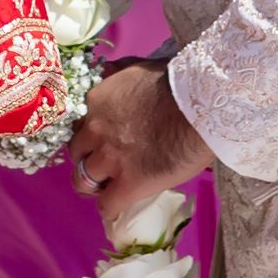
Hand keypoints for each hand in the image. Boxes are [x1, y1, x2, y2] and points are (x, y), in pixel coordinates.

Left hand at [68, 56, 209, 222]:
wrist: (201, 107)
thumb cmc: (178, 83)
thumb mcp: (139, 68)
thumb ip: (118, 73)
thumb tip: (108, 70)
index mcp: (97, 101)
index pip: (80, 125)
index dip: (92, 136)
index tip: (104, 141)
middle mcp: (95, 130)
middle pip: (76, 154)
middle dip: (88, 159)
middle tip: (105, 166)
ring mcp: (109, 159)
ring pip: (82, 182)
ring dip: (93, 187)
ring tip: (108, 190)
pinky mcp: (129, 183)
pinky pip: (107, 205)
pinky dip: (111, 208)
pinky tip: (120, 206)